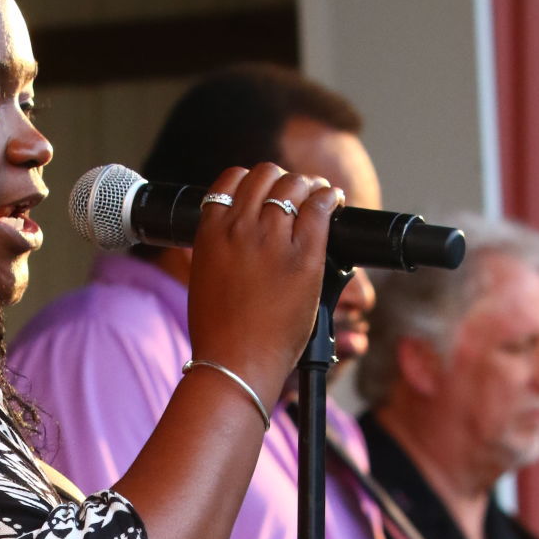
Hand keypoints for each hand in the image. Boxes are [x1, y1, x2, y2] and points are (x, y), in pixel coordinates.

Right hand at [187, 164, 343, 411]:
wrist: (235, 363)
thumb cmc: (219, 332)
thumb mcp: (203, 278)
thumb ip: (218, 248)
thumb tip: (234, 237)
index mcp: (211, 232)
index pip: (231, 179)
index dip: (252, 181)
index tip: (264, 194)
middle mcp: (240, 228)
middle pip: (265, 175)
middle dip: (282, 181)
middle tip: (294, 195)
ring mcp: (273, 240)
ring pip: (294, 185)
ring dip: (309, 186)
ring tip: (318, 196)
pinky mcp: (304, 257)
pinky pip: (321, 208)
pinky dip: (330, 198)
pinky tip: (334, 202)